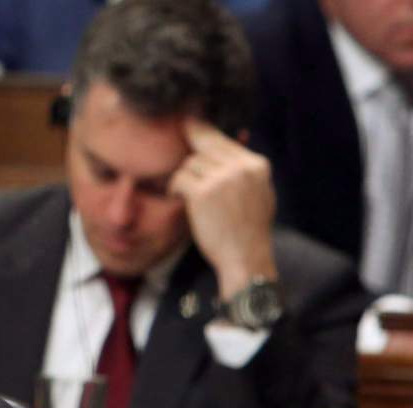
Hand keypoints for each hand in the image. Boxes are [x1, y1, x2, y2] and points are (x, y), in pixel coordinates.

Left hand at [168, 118, 277, 299]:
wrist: (245, 259)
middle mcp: (242, 167)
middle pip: (206, 143)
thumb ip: (243, 171)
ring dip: (182, 177)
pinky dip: (174, 187)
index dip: (204, 132)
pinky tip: (175, 197)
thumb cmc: (247, 232)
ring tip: (182, 192)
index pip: (224, 140)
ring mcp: (223, 178)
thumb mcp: (257, 194)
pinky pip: (180, 178)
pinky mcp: (204, 193)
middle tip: (175, 137)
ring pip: (190, 162)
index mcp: (257, 165)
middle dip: (189, 144)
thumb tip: (229, 145)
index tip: (189, 123)